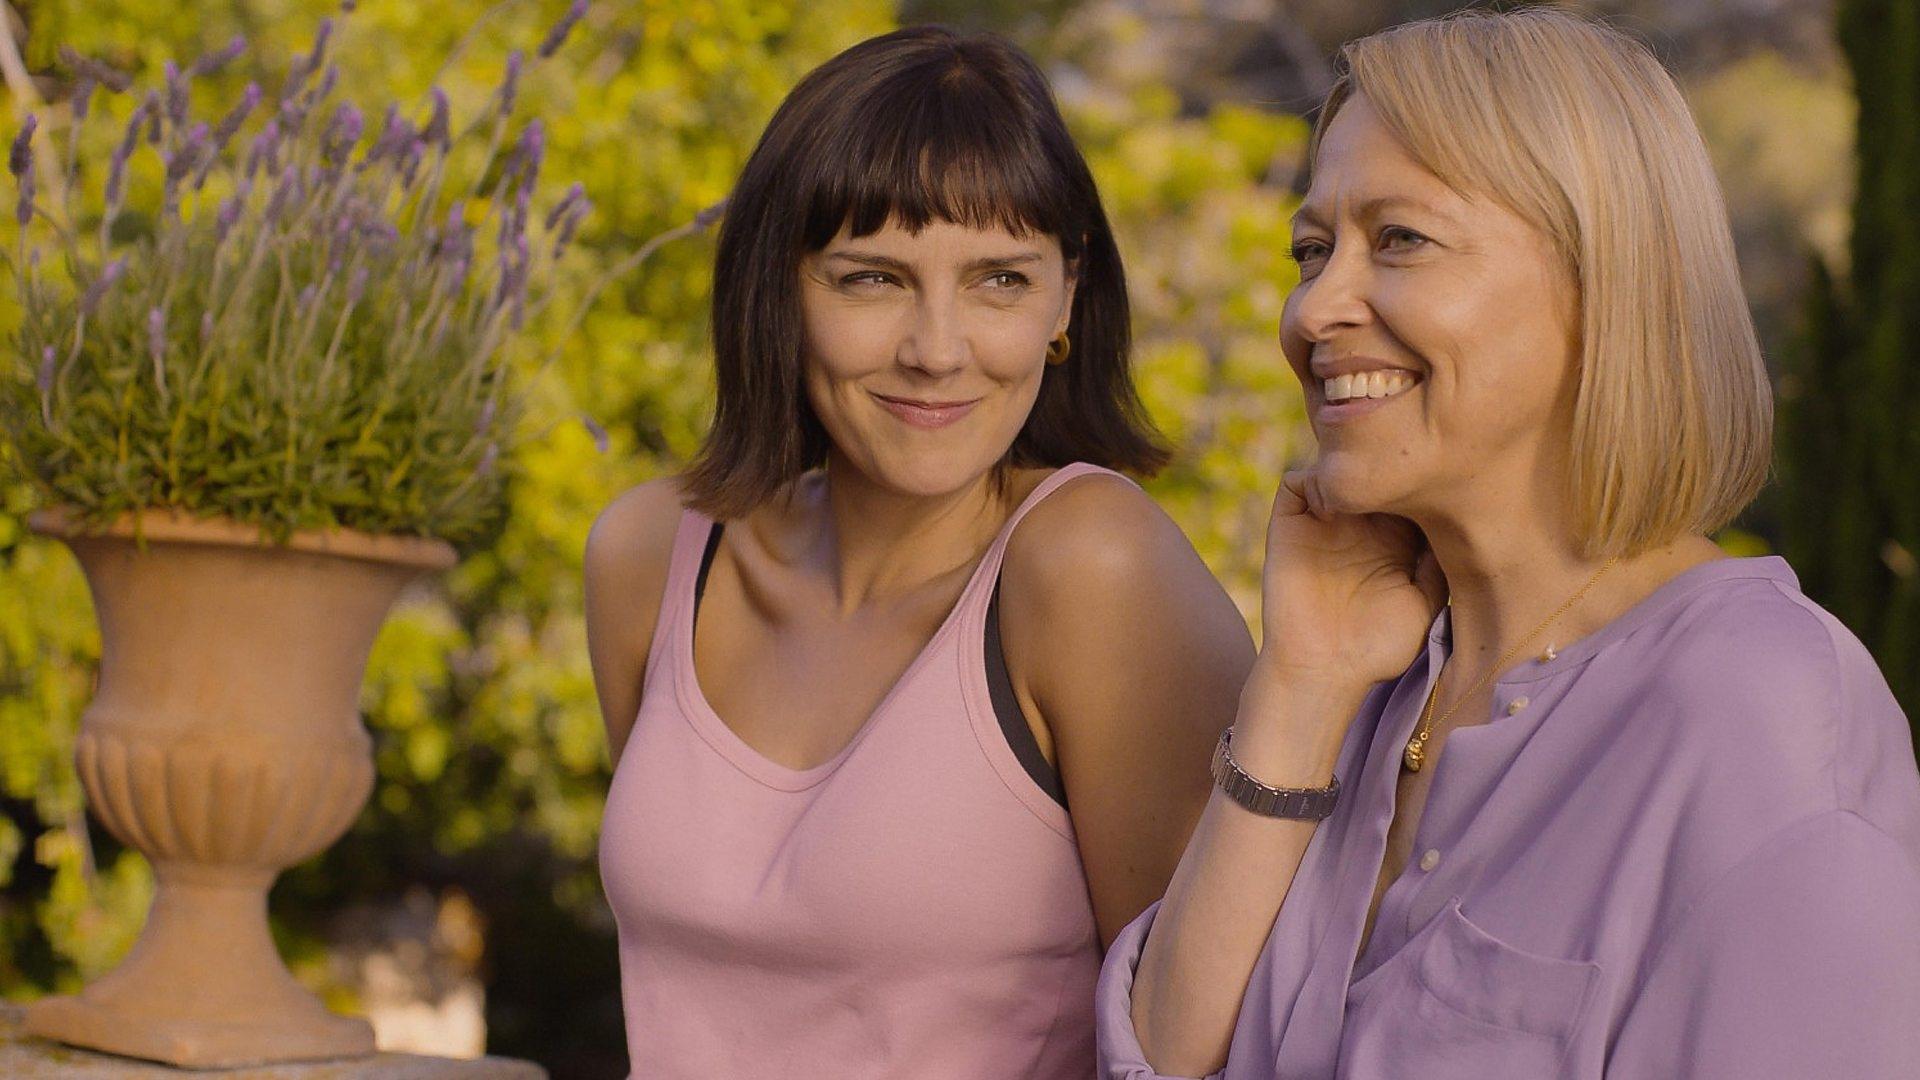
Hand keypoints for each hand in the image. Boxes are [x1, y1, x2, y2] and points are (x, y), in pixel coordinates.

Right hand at [1253, 469, 1446, 706]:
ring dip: (1352, 465)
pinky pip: (1297, 481)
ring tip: (1371, 480)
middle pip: (1375, 472)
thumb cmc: (1377, 648)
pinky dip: (1315, 477)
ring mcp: (1323, 522)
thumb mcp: (1426, 603)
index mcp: (1395, 540)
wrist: (1323, 669)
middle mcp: (1359, 525)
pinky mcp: (1290, 524)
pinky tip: (1337, 502)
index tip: (1443, 475)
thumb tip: (1457, 519)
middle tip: (1408, 462)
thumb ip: (1439, 563)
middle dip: (1389, 463)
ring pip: (1337, 469)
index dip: (1424, 479)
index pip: (1410, 491)